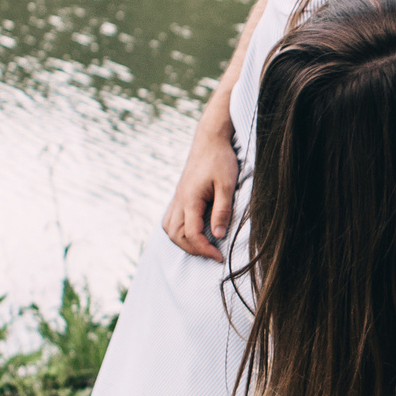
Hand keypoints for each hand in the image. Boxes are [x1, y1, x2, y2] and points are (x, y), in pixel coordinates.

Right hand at [161, 126, 239, 260]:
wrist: (210, 139)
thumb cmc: (220, 159)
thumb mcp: (227, 185)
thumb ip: (222, 211)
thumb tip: (218, 235)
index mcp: (190, 199)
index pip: (191, 234)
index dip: (204, 249)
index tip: (219, 256)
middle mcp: (179, 200)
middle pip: (175, 235)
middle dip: (192, 249)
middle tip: (212, 254)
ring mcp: (177, 197)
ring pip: (169, 227)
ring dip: (182, 241)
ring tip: (202, 246)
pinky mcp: (180, 194)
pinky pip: (171, 218)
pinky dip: (178, 230)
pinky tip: (193, 231)